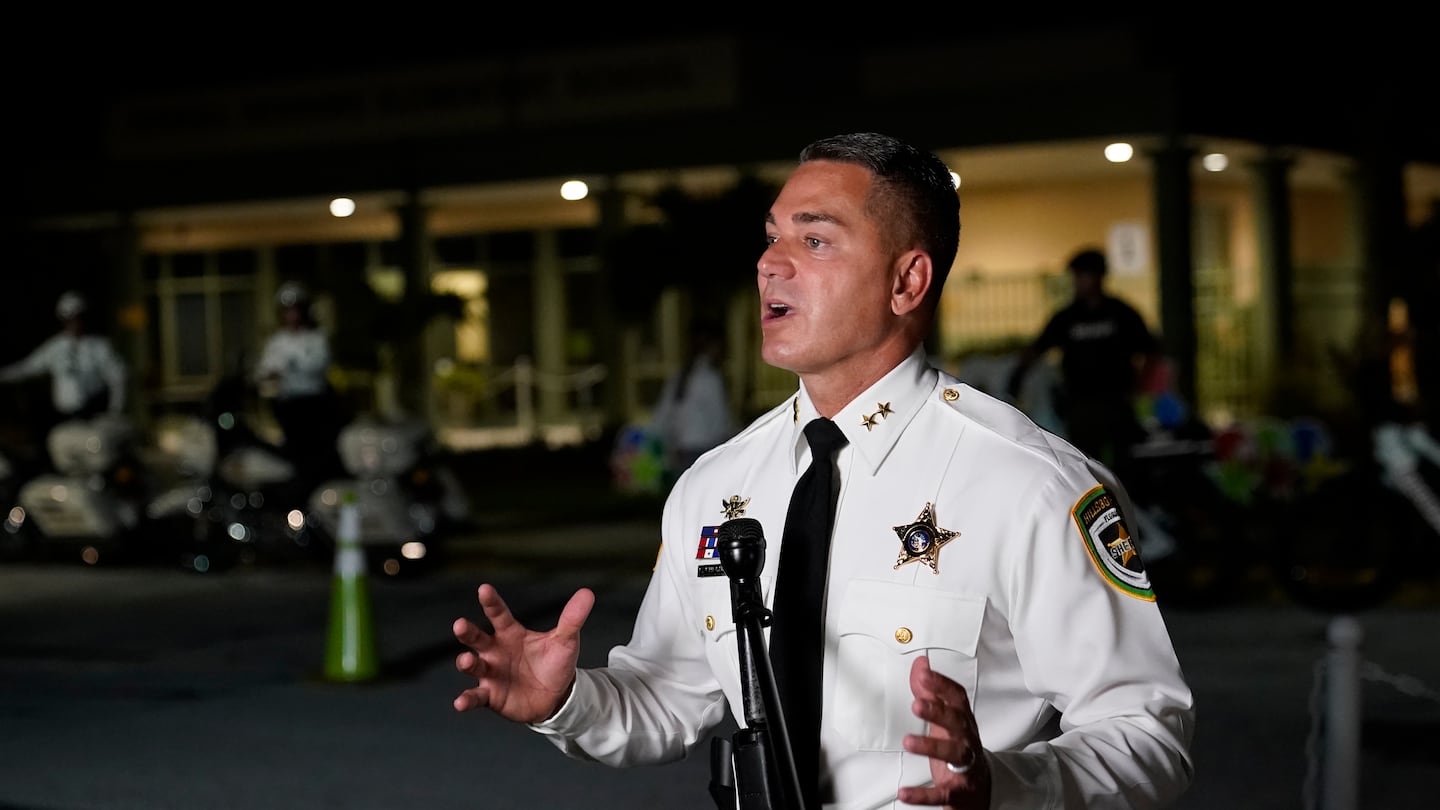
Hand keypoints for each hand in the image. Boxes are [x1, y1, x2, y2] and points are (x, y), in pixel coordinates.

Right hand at [452, 583, 594, 723]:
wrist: (555, 697)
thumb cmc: (555, 664)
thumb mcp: (565, 642)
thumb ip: (572, 619)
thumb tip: (587, 593)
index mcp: (511, 633)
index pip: (499, 614)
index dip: (491, 602)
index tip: (484, 589)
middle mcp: (495, 651)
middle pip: (476, 638)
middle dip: (467, 632)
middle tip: (460, 624)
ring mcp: (490, 673)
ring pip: (473, 665)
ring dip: (466, 663)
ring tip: (467, 661)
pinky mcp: (490, 695)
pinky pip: (475, 696)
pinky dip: (466, 699)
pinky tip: (460, 703)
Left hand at [897, 655, 990, 807]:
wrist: (978, 791)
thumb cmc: (959, 750)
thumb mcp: (945, 721)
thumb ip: (930, 694)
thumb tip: (920, 665)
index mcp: (962, 722)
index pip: (957, 699)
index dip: (942, 685)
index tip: (924, 675)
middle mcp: (966, 741)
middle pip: (958, 723)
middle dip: (939, 713)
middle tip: (917, 705)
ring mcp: (964, 766)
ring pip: (954, 754)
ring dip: (931, 746)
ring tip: (909, 742)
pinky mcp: (957, 791)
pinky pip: (942, 793)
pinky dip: (923, 794)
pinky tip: (905, 792)